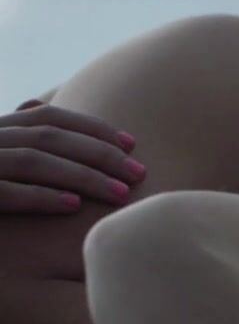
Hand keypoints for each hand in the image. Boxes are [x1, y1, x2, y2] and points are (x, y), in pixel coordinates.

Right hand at [0, 99, 145, 213]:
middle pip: (49, 137)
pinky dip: (42, 196)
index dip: (92, 128)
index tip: (132, 144)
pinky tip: (76, 206)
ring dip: (83, 176)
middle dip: (100, 153)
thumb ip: (34, 149)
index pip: (49, 117)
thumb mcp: (8, 166)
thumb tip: (74, 138)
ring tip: (121, 193)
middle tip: (139, 173)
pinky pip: (6, 191)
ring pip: (33, 161)